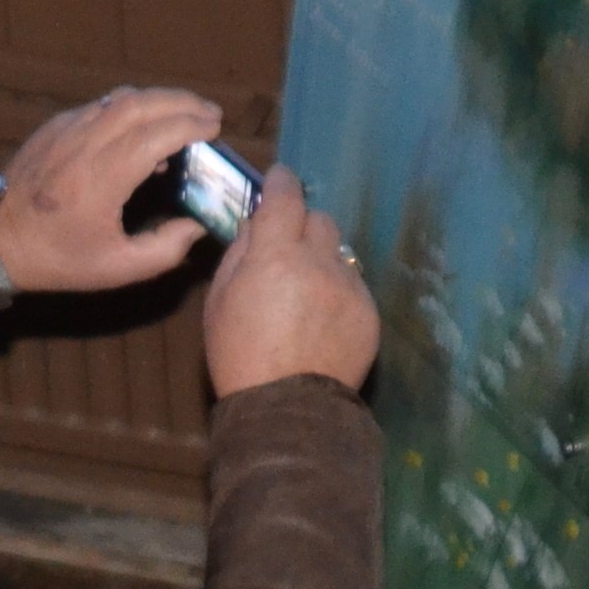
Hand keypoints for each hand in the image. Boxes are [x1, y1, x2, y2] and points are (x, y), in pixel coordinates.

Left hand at [0, 87, 226, 296]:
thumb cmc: (59, 259)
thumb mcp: (118, 269)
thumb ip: (166, 249)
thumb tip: (199, 225)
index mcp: (97, 181)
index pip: (152, 136)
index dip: (189, 126)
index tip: (214, 129)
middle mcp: (81, 146)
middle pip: (139, 104)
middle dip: (182, 102)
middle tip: (211, 114)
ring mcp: (64, 131)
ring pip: (118, 98)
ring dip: (158, 100)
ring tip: (186, 113)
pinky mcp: (54, 126)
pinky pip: (99, 106)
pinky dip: (130, 107)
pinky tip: (145, 126)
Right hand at [204, 169, 380, 399]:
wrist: (287, 409)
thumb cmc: (239, 356)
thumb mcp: (219, 301)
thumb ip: (238, 254)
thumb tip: (255, 226)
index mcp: (275, 256)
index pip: (285, 198)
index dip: (281, 183)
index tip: (279, 179)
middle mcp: (319, 263)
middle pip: (319, 220)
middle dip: (302, 227)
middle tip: (287, 251)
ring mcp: (350, 288)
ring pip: (340, 253)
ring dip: (322, 260)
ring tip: (305, 292)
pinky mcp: (369, 313)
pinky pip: (354, 285)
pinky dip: (338, 291)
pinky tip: (322, 320)